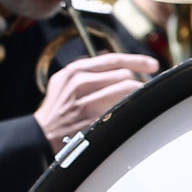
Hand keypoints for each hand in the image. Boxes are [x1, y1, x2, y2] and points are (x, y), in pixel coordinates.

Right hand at [31, 50, 157, 143]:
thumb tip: (109, 55)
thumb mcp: (62, 82)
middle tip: (142, 89)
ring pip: (125, 89)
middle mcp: (79, 83)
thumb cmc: (55, 110)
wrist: (39, 135)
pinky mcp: (92, 120)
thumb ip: (84, 69)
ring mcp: (85, 102)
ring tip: (138, 100)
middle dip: (137, 81)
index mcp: (73, 71)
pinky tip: (128, 112)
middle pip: (123, 74)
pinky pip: (120, 109)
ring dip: (137, 94)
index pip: (112, 59)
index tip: (151, 64)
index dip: (136, 60)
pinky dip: (128, 108)